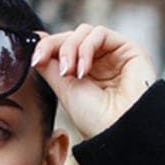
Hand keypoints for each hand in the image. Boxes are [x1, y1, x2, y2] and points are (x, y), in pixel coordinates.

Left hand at [31, 24, 156, 136]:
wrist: (118, 132)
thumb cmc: (94, 119)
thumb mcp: (64, 88)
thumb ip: (50, 64)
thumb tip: (37, 38)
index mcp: (84, 72)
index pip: (63, 47)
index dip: (47, 47)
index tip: (36, 59)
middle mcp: (100, 61)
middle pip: (72, 36)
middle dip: (57, 48)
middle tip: (54, 67)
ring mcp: (113, 54)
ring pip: (84, 32)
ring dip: (71, 48)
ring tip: (70, 73)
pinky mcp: (128, 49)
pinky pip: (99, 33)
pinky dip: (86, 48)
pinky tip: (83, 69)